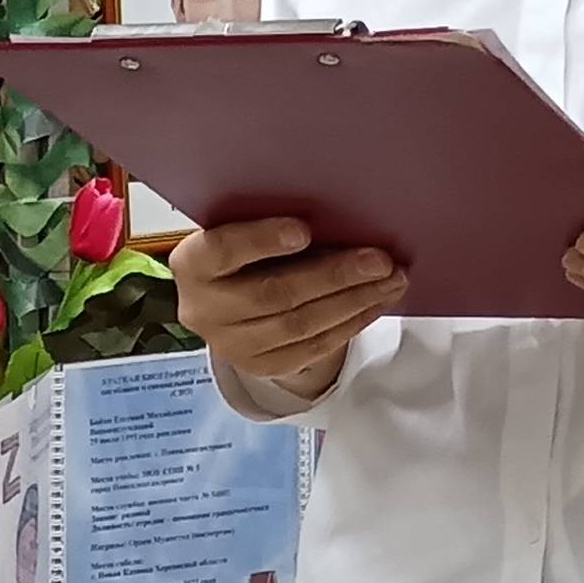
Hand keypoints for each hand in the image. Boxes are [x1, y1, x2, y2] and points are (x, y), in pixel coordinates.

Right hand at [176, 212, 404, 410]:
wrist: (225, 297)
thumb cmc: (241, 250)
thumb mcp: (240, 227)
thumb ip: (269, 222)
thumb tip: (337, 216)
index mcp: (192, 263)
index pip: (222, 251)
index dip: (261, 241)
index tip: (303, 230)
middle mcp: (204, 309)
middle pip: (273, 294)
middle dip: (333, 276)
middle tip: (379, 260)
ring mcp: (231, 345)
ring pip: (298, 326)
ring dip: (353, 302)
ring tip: (391, 280)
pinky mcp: (261, 366)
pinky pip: (312, 349)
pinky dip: (350, 324)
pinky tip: (376, 303)